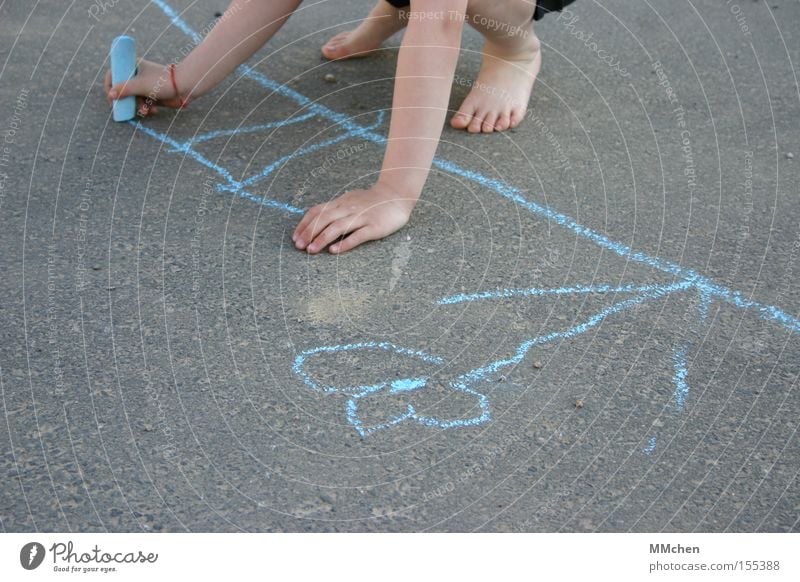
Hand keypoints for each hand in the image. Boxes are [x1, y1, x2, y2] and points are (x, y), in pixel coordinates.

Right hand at [104, 59, 184, 116]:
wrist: (184, 87)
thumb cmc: (162, 81)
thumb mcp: (140, 85)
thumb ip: (124, 90)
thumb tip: (111, 96)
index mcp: (132, 66)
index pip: (114, 75)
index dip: (110, 87)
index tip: (111, 98)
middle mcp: (137, 75)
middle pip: (123, 90)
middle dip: (126, 102)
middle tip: (126, 110)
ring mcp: (145, 86)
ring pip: (133, 100)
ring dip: (138, 107)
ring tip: (146, 110)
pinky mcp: (152, 95)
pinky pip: (143, 104)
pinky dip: (147, 109)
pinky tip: (153, 110)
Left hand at [292, 183, 415, 253]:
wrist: (396, 196)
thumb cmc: (372, 201)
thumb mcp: (350, 200)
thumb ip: (335, 208)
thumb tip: (317, 216)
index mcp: (341, 203)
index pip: (317, 212)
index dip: (304, 224)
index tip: (295, 237)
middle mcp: (348, 209)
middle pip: (324, 220)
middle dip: (309, 233)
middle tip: (299, 247)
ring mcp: (361, 217)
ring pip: (338, 227)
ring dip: (322, 239)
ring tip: (311, 250)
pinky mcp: (374, 227)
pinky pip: (357, 235)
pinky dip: (345, 243)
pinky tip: (334, 251)